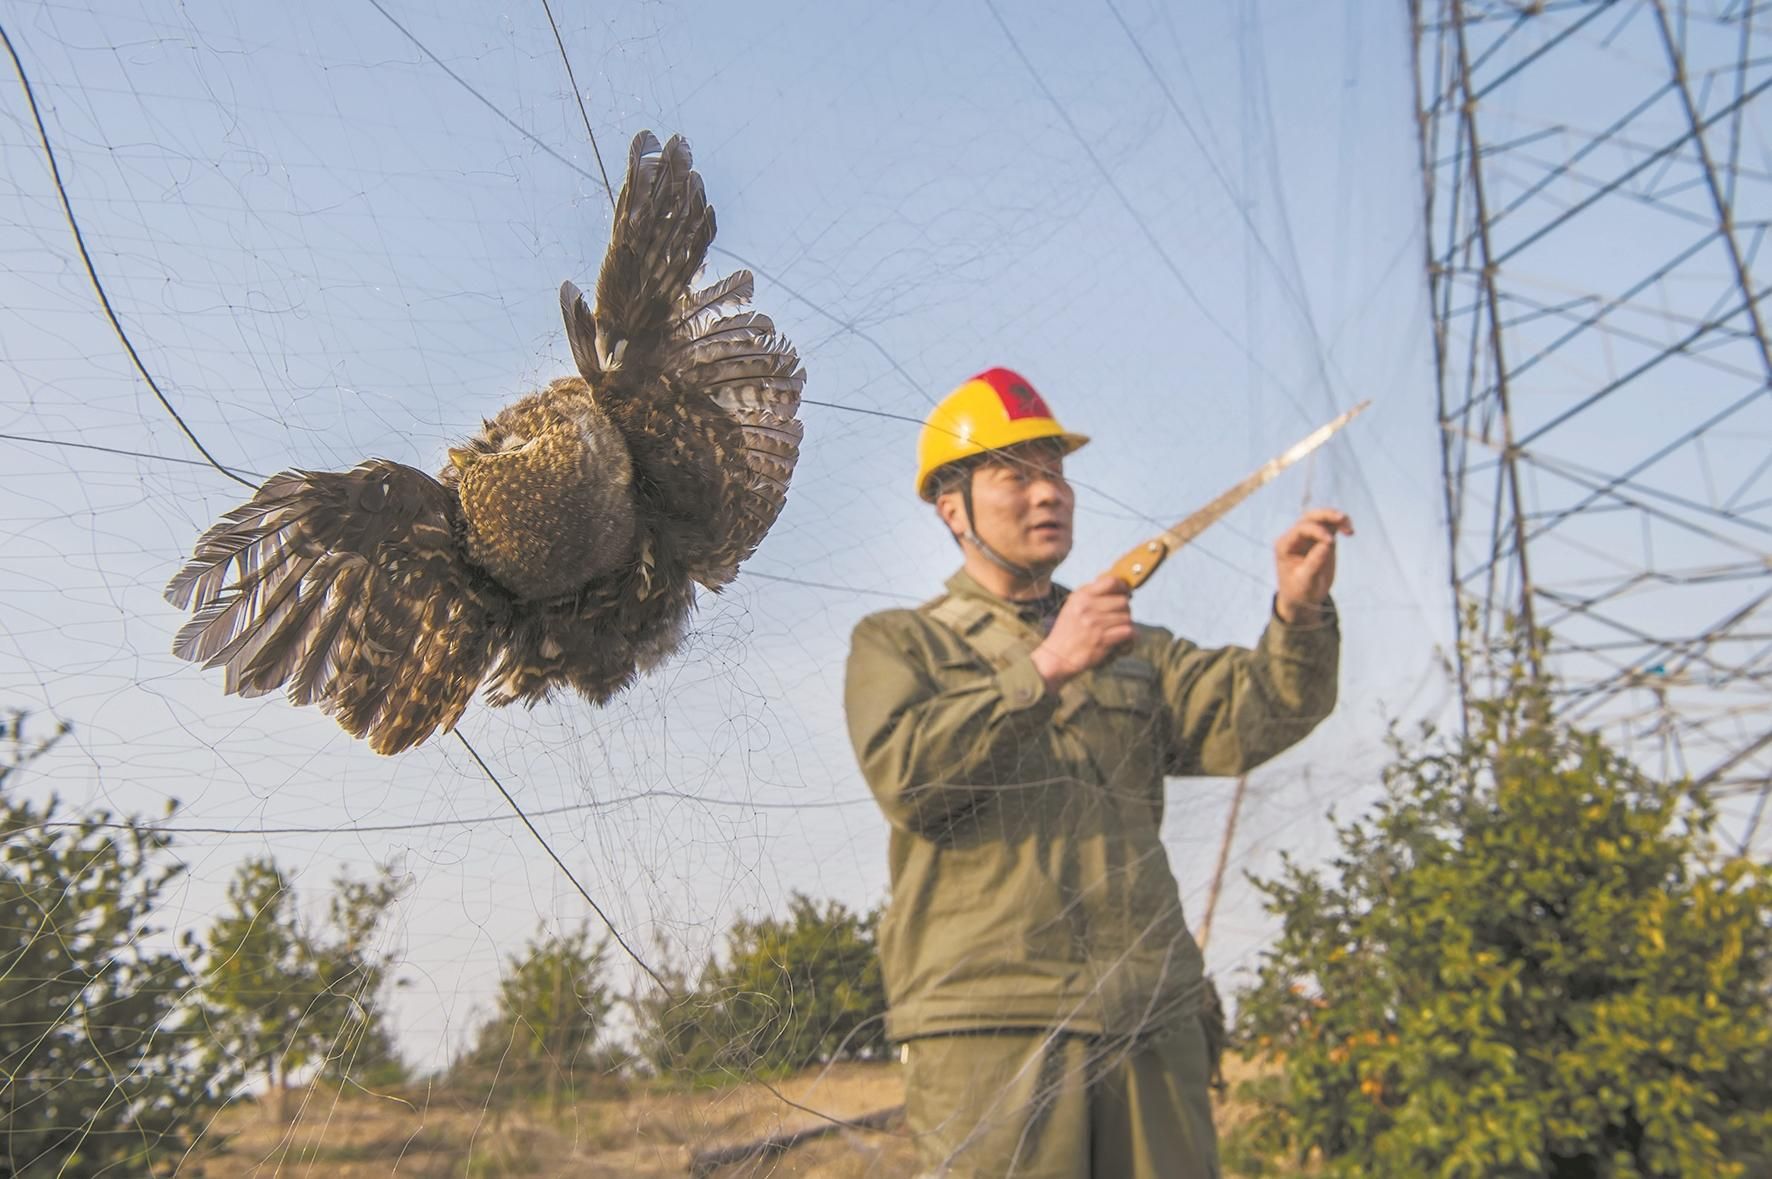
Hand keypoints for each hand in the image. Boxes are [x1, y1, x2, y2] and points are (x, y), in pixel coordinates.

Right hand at [1031, 573, 1134, 689]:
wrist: (1057, 656)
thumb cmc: (1066, 632)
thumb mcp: (1072, 606)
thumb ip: (1090, 595)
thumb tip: (1115, 586)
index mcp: (1081, 596)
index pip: (1110, 582)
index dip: (1122, 586)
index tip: (1125, 592)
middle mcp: (1088, 607)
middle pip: (1123, 601)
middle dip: (1125, 609)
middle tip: (1119, 617)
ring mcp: (1095, 623)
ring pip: (1127, 617)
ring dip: (1126, 625)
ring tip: (1118, 630)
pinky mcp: (1102, 639)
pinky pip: (1128, 632)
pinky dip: (1130, 636)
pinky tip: (1124, 639)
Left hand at [1274, 508, 1352, 623]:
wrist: (1303, 599)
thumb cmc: (1300, 592)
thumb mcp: (1306, 581)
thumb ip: (1315, 562)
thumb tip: (1328, 543)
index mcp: (1285, 546)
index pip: (1300, 529)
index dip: (1317, 532)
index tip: (1331, 543)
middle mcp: (1295, 538)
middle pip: (1309, 518)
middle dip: (1325, 515)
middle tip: (1342, 518)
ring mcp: (1308, 537)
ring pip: (1321, 518)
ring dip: (1335, 518)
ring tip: (1348, 525)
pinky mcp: (1320, 539)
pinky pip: (1330, 526)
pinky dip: (1340, 525)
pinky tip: (1349, 531)